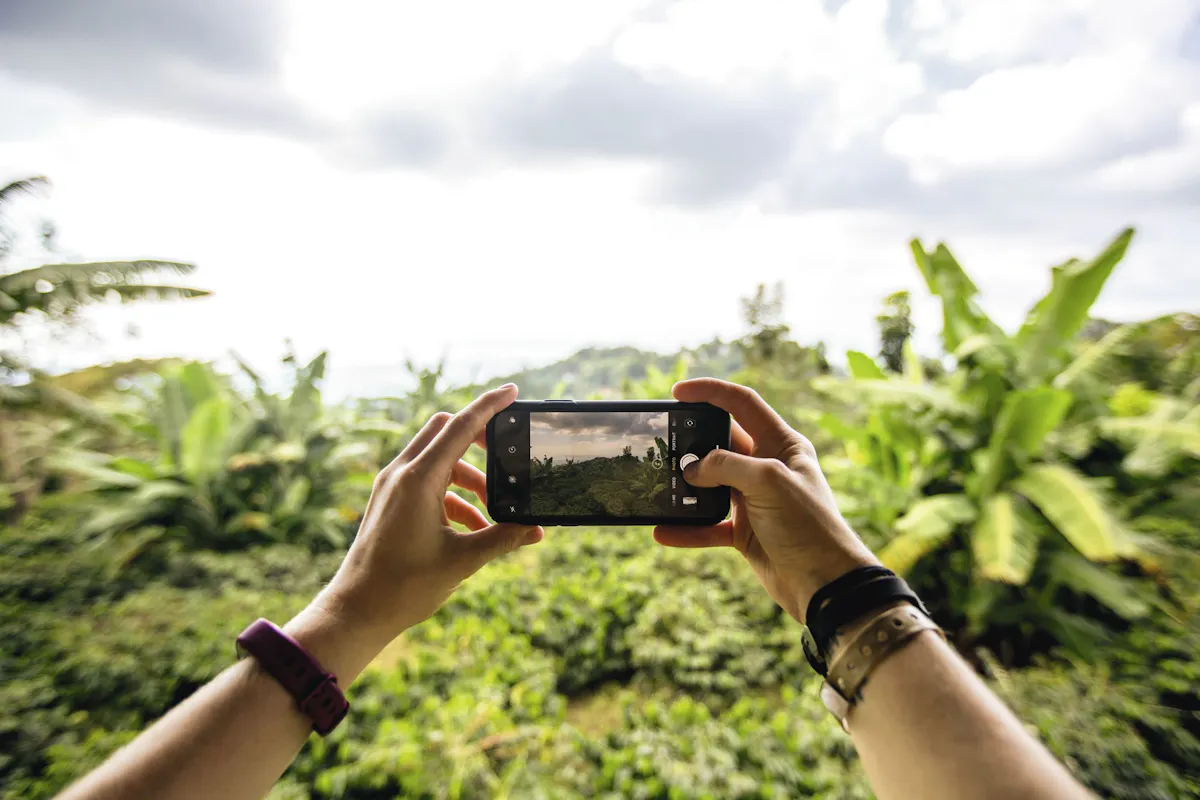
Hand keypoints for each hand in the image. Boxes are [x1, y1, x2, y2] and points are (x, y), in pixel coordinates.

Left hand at [312, 384, 542, 649]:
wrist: (357, 611)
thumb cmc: (404, 587)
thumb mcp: (462, 561)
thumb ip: (502, 538)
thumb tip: (535, 529)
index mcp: (418, 480)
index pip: (460, 427)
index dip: (489, 406)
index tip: (513, 391)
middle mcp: (401, 474)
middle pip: (444, 431)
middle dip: (479, 439)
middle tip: (506, 457)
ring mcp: (391, 486)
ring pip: (437, 458)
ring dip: (469, 475)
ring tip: (494, 510)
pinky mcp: (388, 501)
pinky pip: (426, 481)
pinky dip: (451, 493)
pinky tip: (471, 525)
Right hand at [654, 378, 876, 622]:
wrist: (824, 584)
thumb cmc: (808, 525)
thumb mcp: (768, 482)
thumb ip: (725, 465)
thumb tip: (690, 469)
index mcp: (783, 444)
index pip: (742, 404)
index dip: (710, 392)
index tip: (677, 392)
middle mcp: (767, 468)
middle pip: (720, 444)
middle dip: (691, 443)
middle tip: (661, 444)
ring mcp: (754, 500)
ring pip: (709, 484)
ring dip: (684, 487)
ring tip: (657, 486)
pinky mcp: (744, 532)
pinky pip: (707, 525)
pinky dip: (687, 529)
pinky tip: (664, 531)